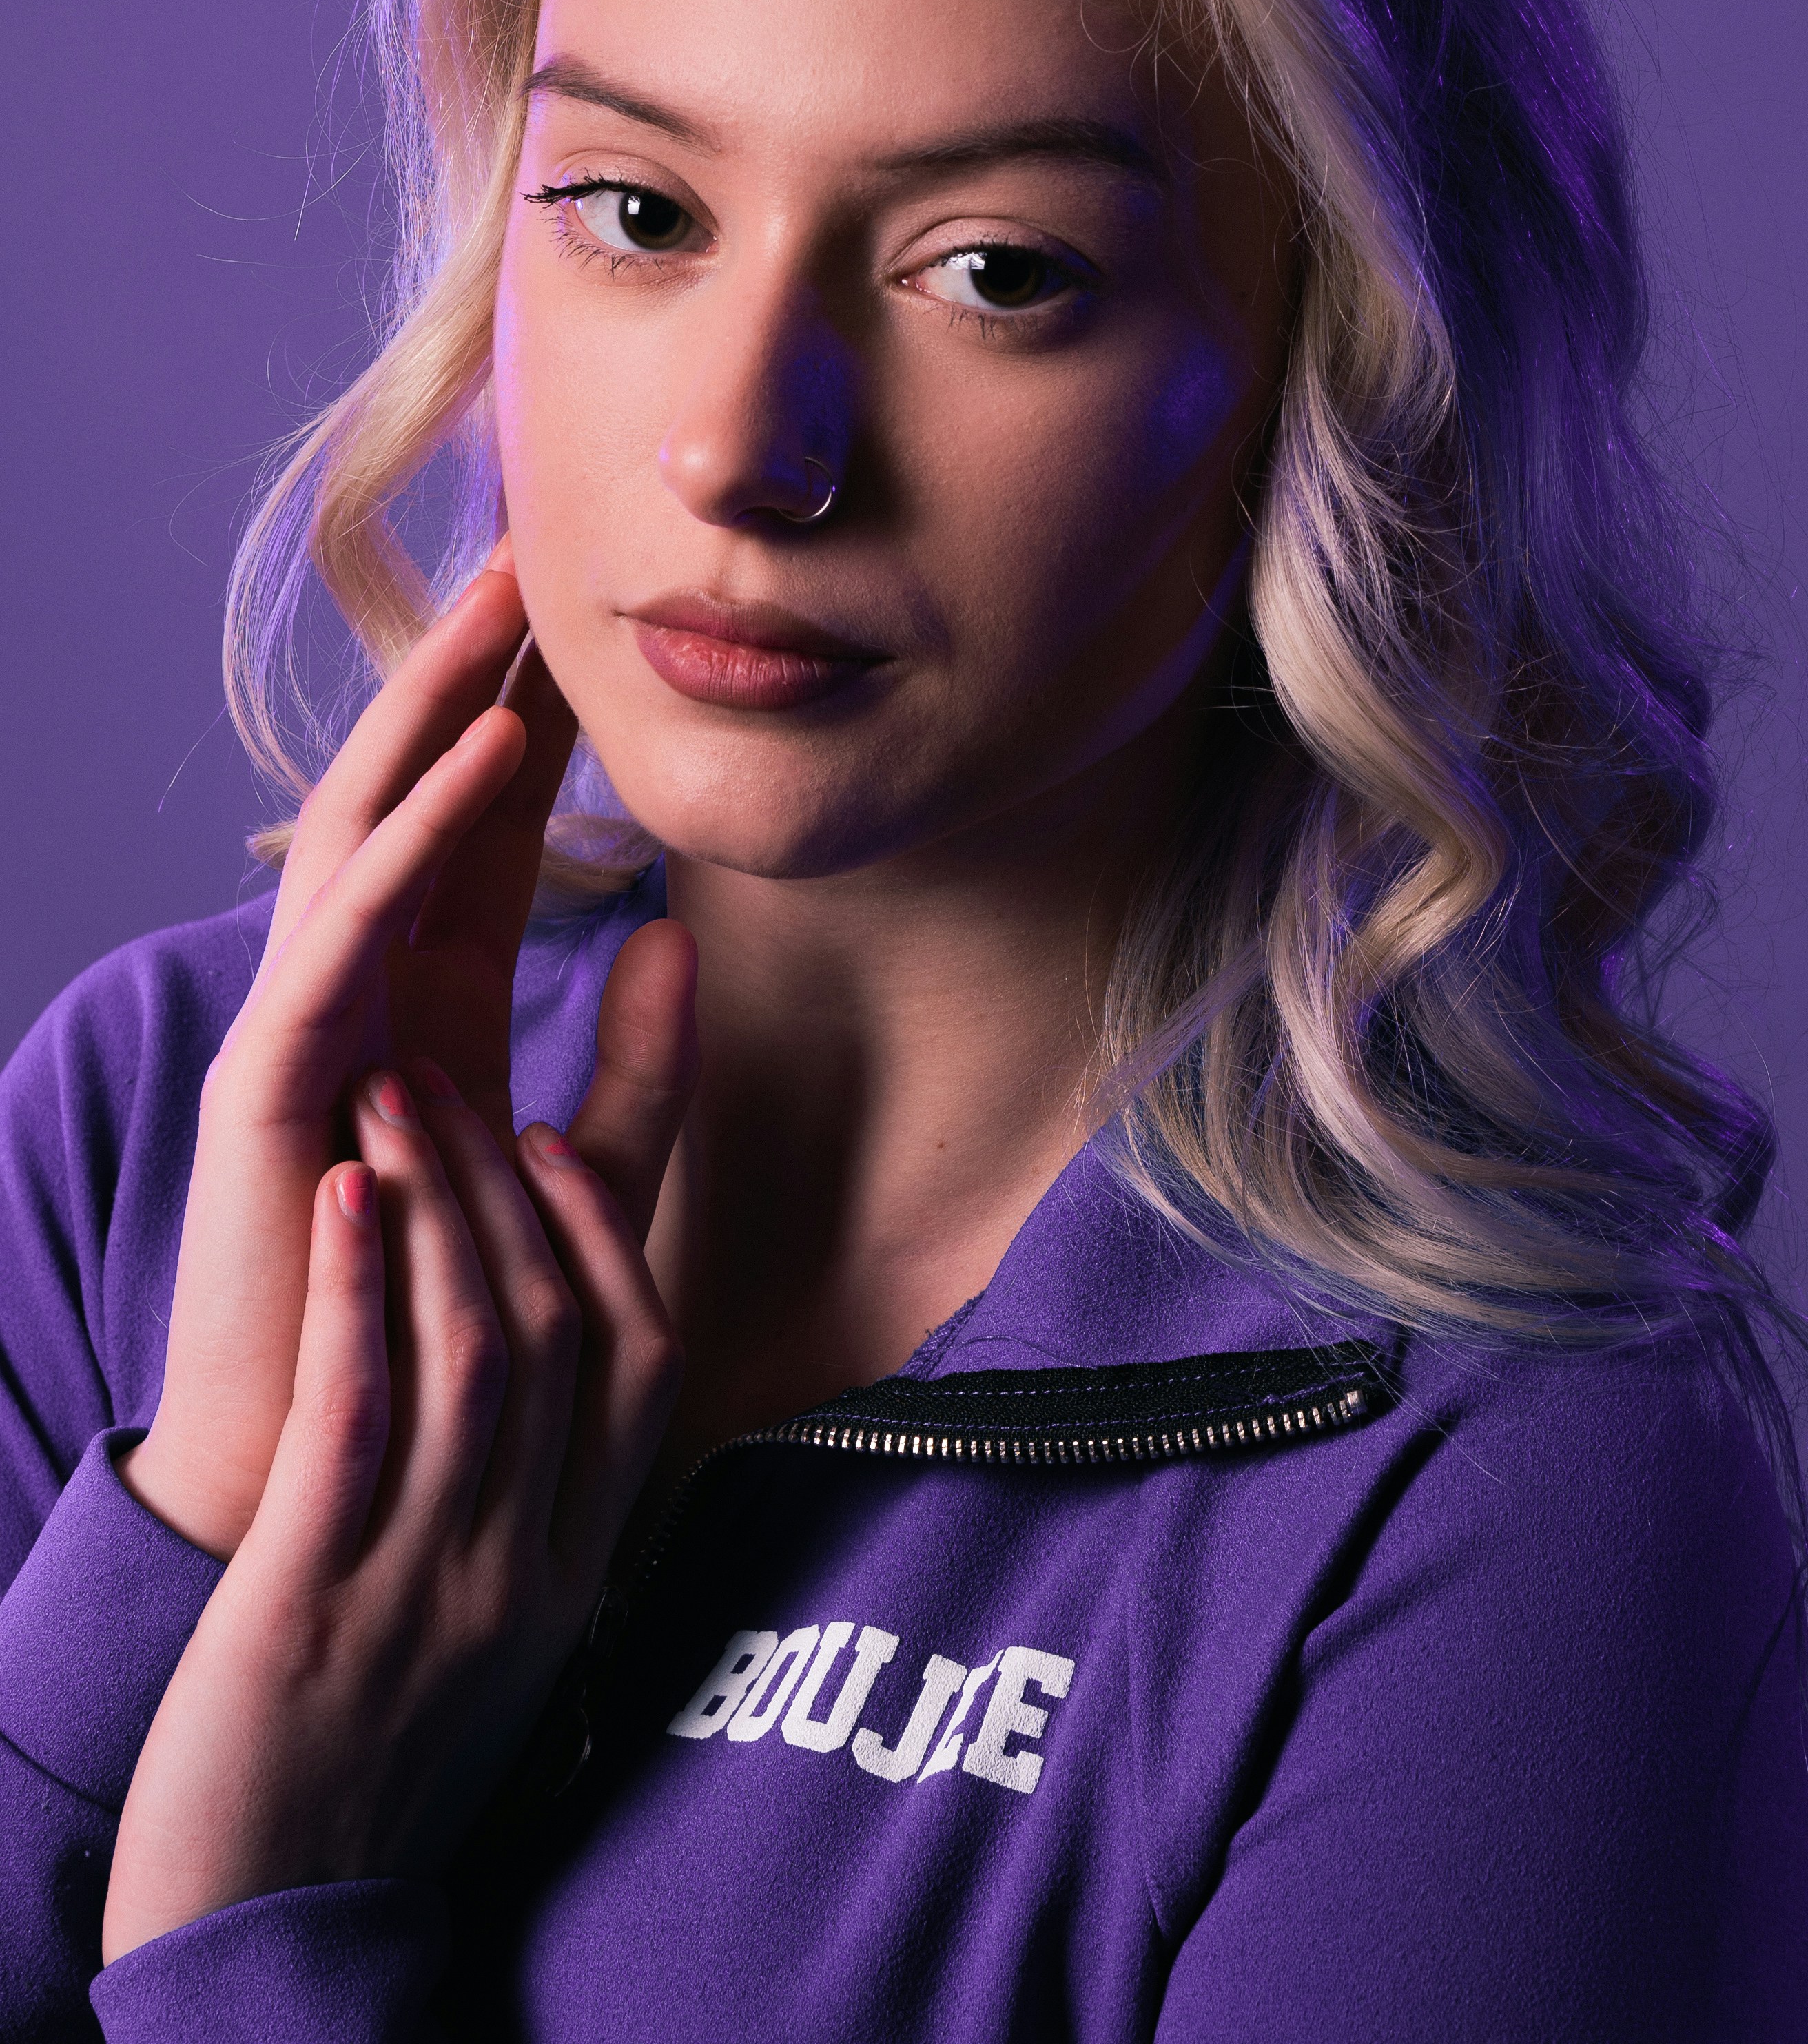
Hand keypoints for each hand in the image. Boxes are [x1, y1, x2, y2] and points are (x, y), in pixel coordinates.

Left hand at [101, 928, 694, 1963]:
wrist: (269, 1930)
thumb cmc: (372, 1774)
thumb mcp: (497, 1646)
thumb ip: (534, 1519)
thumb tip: (555, 1394)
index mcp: (576, 1573)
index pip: (646, 1364)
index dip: (608, 1234)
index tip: (552, 1140)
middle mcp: (525, 1565)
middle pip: (561, 1328)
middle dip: (504, 1184)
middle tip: (441, 1076)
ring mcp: (429, 1580)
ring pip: (475, 1349)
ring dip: (435, 1201)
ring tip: (389, 1092)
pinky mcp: (315, 1593)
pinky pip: (360, 1411)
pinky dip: (359, 1288)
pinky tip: (344, 1196)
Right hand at [120, 546, 576, 1559]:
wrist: (331, 1481)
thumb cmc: (441, 1333)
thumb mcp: (572, 1183)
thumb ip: (641, 1079)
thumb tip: (691, 940)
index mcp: (415, 1010)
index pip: (475, 837)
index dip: (529, 726)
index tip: (596, 625)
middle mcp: (350, 997)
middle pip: (406, 803)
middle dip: (463, 682)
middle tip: (530, 556)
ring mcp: (299, 1030)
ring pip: (356, 836)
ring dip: (429, 719)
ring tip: (501, 616)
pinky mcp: (268, 1084)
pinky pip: (339, 934)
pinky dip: (410, 841)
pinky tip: (478, 762)